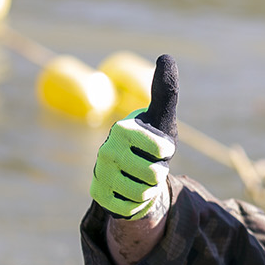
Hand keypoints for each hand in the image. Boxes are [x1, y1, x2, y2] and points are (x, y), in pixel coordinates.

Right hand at [90, 55, 179, 219]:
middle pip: (154, 174)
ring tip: (141, 178)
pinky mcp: (98, 196)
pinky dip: (136, 205)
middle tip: (149, 165)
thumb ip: (166, 91)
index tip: (160, 147)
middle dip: (159, 173)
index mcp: (123, 129)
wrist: (132, 173)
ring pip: (143, 194)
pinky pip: (130, 209)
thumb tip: (165, 55)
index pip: (161, 149)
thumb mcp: (162, 118)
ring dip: (149, 189)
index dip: (166, 151)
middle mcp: (106, 150)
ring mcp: (100, 173)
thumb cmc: (151, 141)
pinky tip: (130, 192)